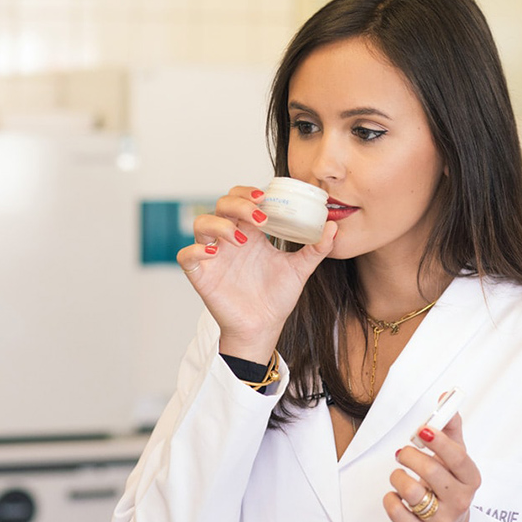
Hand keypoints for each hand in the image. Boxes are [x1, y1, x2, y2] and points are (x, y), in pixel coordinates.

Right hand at [176, 185, 336, 362]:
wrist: (264, 328)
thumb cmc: (276, 297)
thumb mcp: (300, 269)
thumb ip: (317, 248)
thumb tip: (334, 226)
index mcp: (250, 232)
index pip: (240, 198)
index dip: (248, 192)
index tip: (266, 199)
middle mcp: (229, 239)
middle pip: (221, 204)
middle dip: (238, 204)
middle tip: (260, 217)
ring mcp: (214, 256)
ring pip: (201, 223)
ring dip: (219, 224)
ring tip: (241, 239)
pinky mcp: (201, 275)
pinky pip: (186, 256)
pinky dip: (196, 250)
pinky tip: (214, 253)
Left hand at [386, 412, 480, 521]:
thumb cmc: (449, 489)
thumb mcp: (455, 460)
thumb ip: (450, 429)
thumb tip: (445, 399)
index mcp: (470, 479)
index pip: (458, 457)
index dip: (439, 441)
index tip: (423, 429)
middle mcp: (459, 501)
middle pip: (432, 471)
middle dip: (410, 456)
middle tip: (403, 453)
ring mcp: (441, 521)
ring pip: (411, 491)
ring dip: (397, 477)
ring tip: (400, 475)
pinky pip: (396, 510)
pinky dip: (390, 499)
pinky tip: (397, 496)